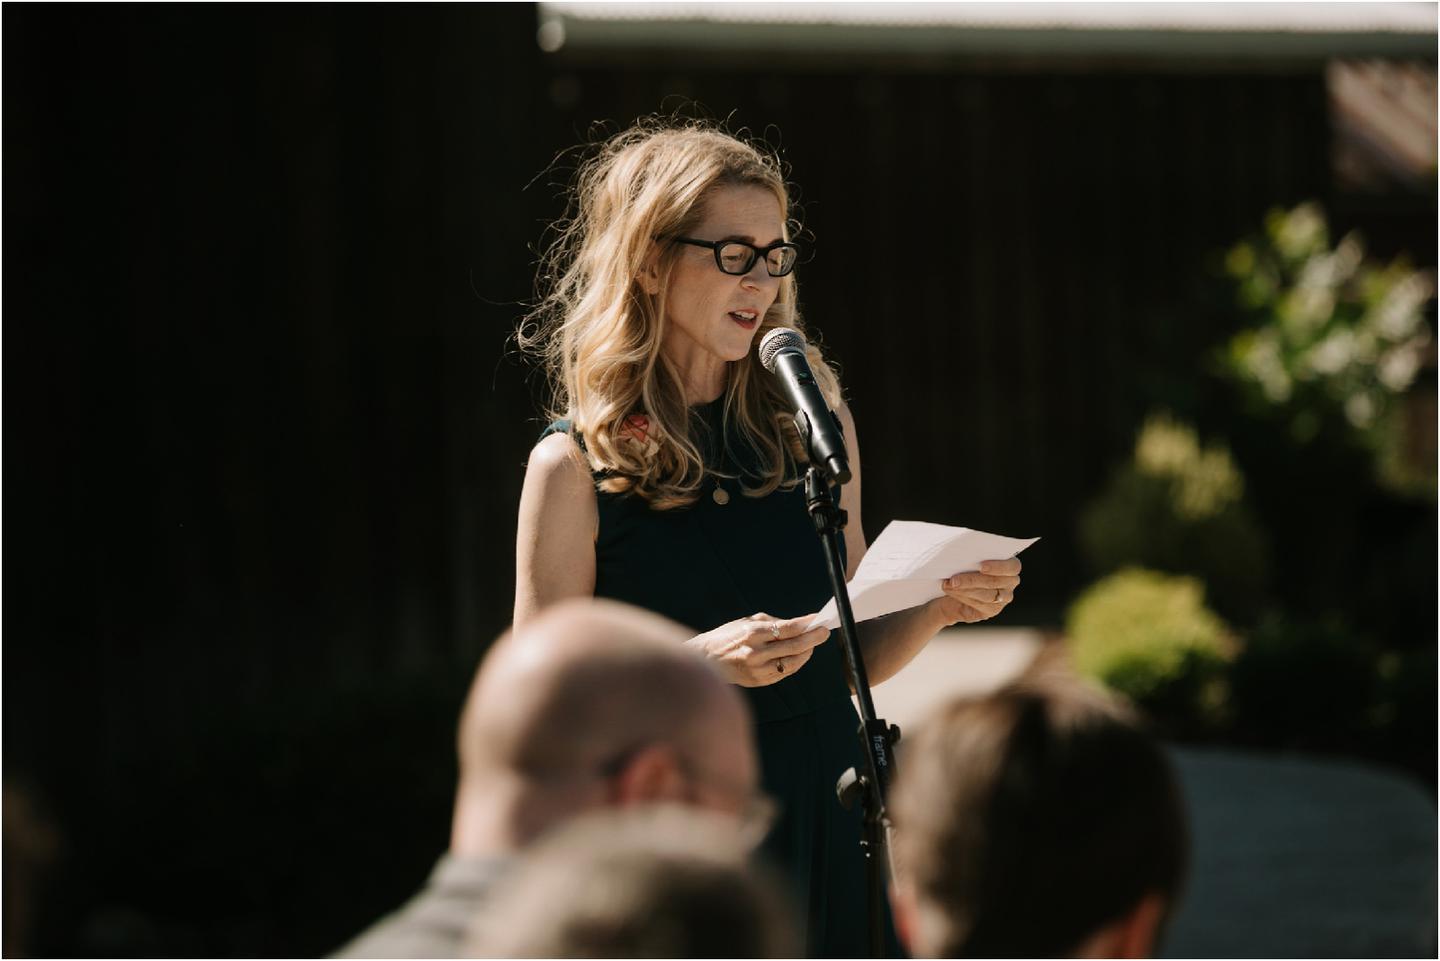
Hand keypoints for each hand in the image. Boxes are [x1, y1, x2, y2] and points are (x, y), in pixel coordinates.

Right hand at [685, 613, 829, 687]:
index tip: (818, 619)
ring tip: (813, 644)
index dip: (806, 624)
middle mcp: (756, 652)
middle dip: (813, 638)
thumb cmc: (728, 636)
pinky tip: (800, 656)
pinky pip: (784, 672)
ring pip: (793, 662)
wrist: (705, 659)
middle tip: (824, 632)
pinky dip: (795, 663)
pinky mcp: (759, 681)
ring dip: (807, 652)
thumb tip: (799, 625)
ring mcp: (758, 669)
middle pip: (795, 646)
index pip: (788, 628)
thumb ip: (773, 623)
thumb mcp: (747, 622)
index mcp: (752, 633)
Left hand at [931, 558, 1021, 625]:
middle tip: (954, 579)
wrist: (955, 590)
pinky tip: (951, 591)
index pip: (1012, 566)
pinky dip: (963, 597)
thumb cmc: (965, 568)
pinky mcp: (993, 609)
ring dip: (965, 589)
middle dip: (971, 580)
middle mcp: (1011, 581)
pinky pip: (980, 605)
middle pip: (994, 582)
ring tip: (949, 585)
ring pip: (986, 595)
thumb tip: (962, 555)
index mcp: (1010, 565)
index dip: (997, 567)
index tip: (982, 567)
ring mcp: (1004, 597)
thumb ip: (973, 557)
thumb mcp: (970, 560)